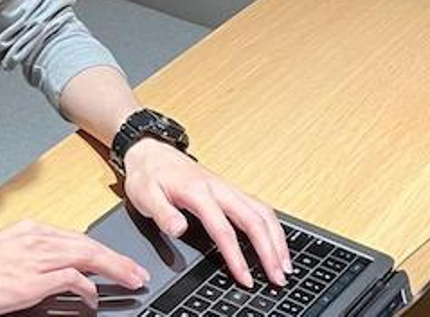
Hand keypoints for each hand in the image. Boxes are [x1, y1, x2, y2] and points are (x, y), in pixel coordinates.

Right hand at [0, 218, 149, 315]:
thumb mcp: (3, 255)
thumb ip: (29, 259)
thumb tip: (54, 275)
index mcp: (28, 230)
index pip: (75, 237)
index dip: (101, 250)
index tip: (116, 260)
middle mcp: (35, 238)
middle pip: (88, 244)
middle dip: (117, 259)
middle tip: (136, 272)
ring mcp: (34, 257)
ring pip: (87, 256)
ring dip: (114, 269)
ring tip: (131, 281)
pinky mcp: (31, 280)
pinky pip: (72, 279)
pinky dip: (88, 288)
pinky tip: (93, 297)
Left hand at [122, 139, 293, 287]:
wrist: (150, 151)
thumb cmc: (148, 175)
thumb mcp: (144, 195)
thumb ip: (162, 213)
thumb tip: (179, 229)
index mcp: (198, 191)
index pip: (224, 229)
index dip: (237, 257)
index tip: (246, 279)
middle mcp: (219, 187)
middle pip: (254, 219)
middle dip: (270, 250)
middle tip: (279, 277)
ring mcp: (227, 187)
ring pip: (262, 211)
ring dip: (277, 238)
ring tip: (285, 264)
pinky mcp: (230, 189)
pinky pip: (258, 206)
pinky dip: (272, 226)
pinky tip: (276, 241)